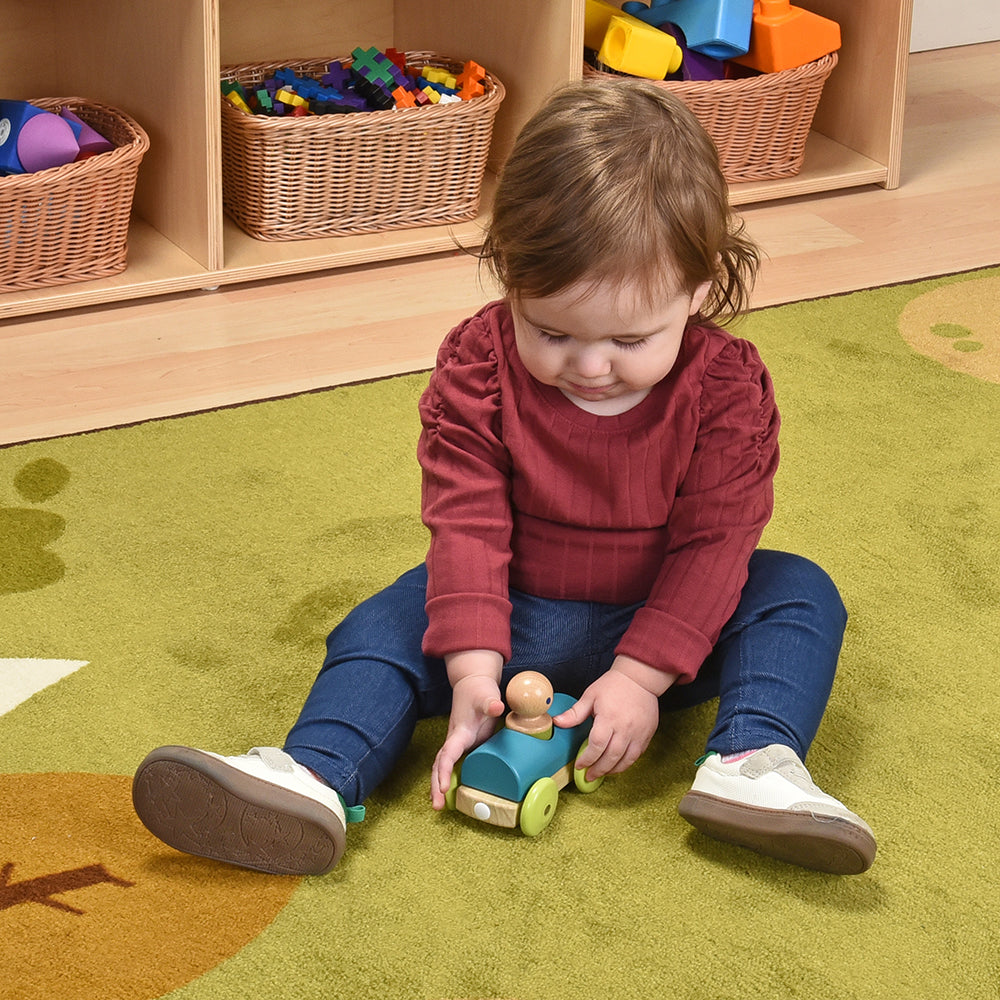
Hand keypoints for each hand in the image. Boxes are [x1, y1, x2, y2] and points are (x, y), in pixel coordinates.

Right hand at [431, 670, 503, 809]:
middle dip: (436, 784)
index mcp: (460, 732)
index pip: (448, 754)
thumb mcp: (486, 695)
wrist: (472, 683)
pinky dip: (446, 778)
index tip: (443, 787)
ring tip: (438, 805)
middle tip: (437, 805)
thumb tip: (497, 707)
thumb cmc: (478, 690)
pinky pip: (451, 764)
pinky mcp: (463, 745)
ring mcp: (457, 743)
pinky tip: (448, 793)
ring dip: (438, 784)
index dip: (444, 771)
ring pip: (442, 766)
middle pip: (439, 765)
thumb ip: (491, 702)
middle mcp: (455, 740)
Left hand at [552, 661, 662, 780]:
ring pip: (626, 760)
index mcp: (609, 718)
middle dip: (598, 769)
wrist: (640, 678)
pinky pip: (637, 755)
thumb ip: (574, 713)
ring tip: (602, 773)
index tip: (579, 765)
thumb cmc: (614, 685)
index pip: (597, 745)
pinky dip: (626, 763)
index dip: (587, 759)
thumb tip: (557, 722)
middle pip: (611, 757)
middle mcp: (625, 728)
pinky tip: (617, 764)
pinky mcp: (647, 735)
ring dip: (613, 770)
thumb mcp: (590, 696)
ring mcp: (638, 733)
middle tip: (589, 776)